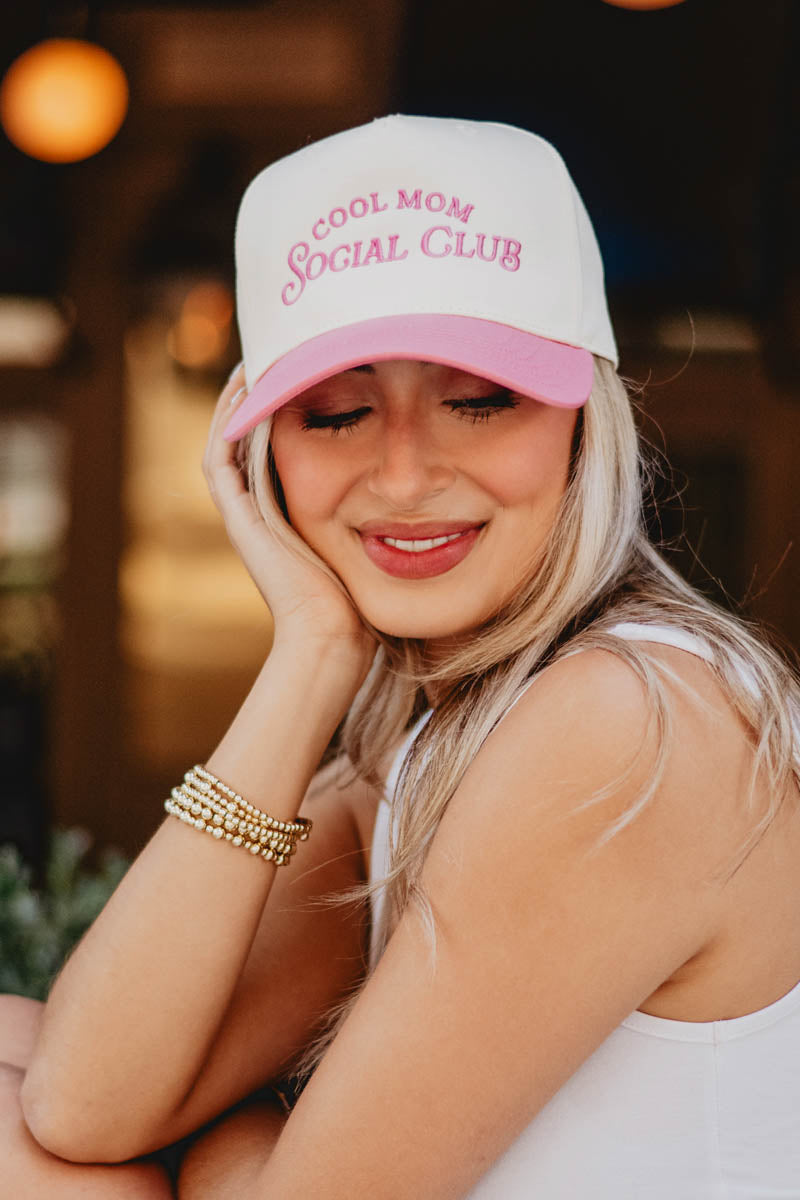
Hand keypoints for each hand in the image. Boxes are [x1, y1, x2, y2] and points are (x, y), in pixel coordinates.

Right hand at [203, 365, 378, 683]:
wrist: (330, 633)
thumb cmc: (354, 599)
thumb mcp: (361, 541)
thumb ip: (369, 515)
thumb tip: (412, 490)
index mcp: (280, 515)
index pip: (268, 450)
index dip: (274, 412)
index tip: (295, 375)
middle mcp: (255, 512)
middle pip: (242, 440)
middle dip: (252, 399)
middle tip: (267, 357)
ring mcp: (242, 516)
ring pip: (224, 443)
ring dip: (235, 403)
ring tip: (252, 363)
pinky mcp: (237, 520)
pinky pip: (221, 460)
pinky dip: (227, 425)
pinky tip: (245, 392)